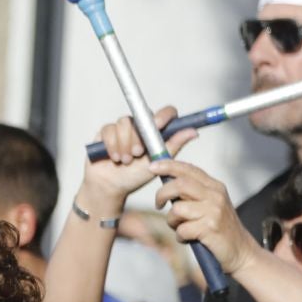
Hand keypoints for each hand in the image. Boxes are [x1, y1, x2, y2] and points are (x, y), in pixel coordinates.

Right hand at [80, 106, 196, 208]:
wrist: (111, 187)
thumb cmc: (135, 177)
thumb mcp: (158, 162)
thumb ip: (174, 145)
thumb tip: (194, 132)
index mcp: (156, 132)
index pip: (165, 113)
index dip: (163, 116)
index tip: (157, 125)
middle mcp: (140, 126)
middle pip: (142, 117)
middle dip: (138, 137)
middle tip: (137, 154)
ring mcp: (123, 128)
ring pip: (124, 123)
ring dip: (124, 143)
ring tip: (125, 160)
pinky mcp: (107, 132)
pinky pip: (109, 129)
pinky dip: (111, 144)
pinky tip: (113, 157)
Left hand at [150, 159, 255, 274]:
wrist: (241, 252)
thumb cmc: (220, 230)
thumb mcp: (211, 205)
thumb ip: (193, 194)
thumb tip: (167, 186)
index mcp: (215, 187)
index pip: (189, 169)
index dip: (168, 166)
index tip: (152, 167)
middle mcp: (215, 195)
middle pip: (180, 184)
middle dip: (162, 194)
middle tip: (158, 205)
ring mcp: (214, 211)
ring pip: (177, 209)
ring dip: (172, 222)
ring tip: (182, 228)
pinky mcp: (210, 228)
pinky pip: (181, 229)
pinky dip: (180, 237)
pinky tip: (189, 239)